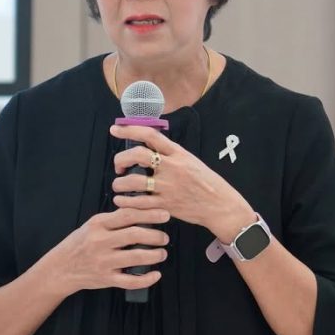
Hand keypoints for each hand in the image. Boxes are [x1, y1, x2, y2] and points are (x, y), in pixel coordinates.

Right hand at [58, 207, 170, 291]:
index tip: (164, 214)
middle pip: (134, 235)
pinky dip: (146, 279)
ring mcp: (103, 262)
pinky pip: (130, 281)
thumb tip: (141, 209)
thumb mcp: (92, 225)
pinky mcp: (106, 279)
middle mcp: (100, 242)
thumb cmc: (80, 243)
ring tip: (162, 252)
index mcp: (98, 225)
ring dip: (154, 255)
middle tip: (164, 237)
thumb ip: (114, 219)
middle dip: (155, 235)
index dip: (150, 214)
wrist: (60, 268)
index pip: (128, 215)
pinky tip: (156, 274)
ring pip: (135, 257)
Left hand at [109, 124, 253, 238]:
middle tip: (119, 166)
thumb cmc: (206, 182)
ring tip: (119, 185)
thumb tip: (147, 147)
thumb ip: (170, 154)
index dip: (129, 129)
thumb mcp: (191, 161)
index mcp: (178, 153)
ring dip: (120, 183)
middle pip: (138, 155)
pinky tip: (121, 201)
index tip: (115, 129)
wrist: (220, 205)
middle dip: (121, 159)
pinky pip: (139, 203)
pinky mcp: (166, 205)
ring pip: (134, 181)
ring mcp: (169, 187)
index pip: (151, 135)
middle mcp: (172, 167)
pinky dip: (125, 202)